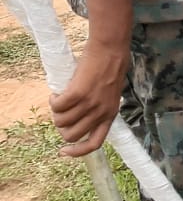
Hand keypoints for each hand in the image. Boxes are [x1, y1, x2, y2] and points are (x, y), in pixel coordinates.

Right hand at [49, 42, 128, 156]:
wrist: (111, 49)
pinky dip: (53, 101)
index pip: (95, 143)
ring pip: (61, 122)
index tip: (64, 151)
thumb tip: (80, 118)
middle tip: (63, 112)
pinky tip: (57, 92)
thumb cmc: (111, 67)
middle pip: (72, 135)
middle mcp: (101, 112)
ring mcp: (89, 104)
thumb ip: (99, 107)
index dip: (78, 152)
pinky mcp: (77, 93)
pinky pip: (57, 106)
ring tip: (60, 99)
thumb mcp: (110, 93)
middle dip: (62, 126)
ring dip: (56, 113)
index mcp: (111, 114)